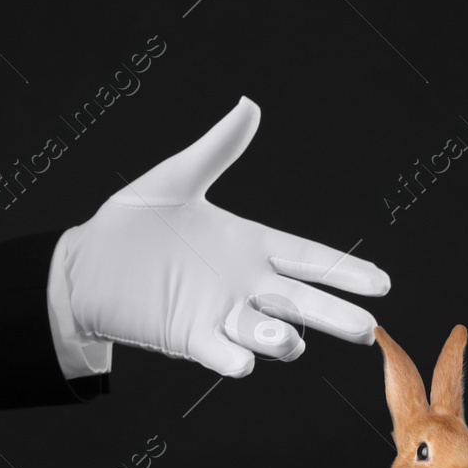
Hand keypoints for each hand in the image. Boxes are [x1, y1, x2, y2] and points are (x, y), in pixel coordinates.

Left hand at [56, 96, 389, 377]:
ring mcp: (221, 314)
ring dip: (283, 339)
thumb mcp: (175, 179)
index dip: (345, 271)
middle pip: (303, 303)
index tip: (382, 282)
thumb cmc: (132, 224)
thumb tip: (248, 106)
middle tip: (367, 329)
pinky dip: (234, 359)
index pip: (310, 258)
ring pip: (269, 333)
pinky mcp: (191, 337)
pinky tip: (244, 361)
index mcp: (250, 245)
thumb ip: (217, 149)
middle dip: (336, 316)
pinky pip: (222, 353)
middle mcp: (245, 285)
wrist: (85, 266)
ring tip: (291, 340)